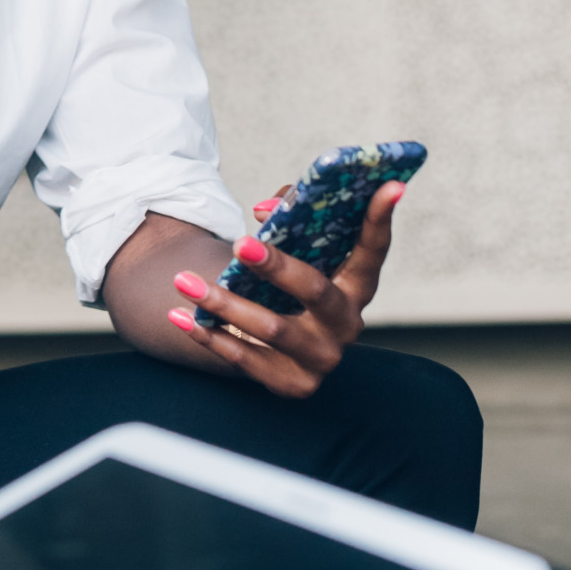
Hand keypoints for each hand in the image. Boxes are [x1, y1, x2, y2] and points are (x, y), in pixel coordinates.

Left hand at [164, 182, 405, 398]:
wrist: (271, 346)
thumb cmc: (284, 284)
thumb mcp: (295, 252)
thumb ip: (287, 217)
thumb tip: (264, 212)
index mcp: (357, 286)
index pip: (373, 249)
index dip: (381, 218)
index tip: (391, 184)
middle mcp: (347, 324)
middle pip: (314, 290)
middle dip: (276, 266)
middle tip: (240, 243)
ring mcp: (322, 358)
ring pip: (271, 328)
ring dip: (224, 303)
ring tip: (184, 280)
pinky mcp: (293, 385)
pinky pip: (245, 359)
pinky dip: (209, 337)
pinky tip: (180, 317)